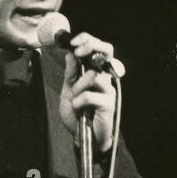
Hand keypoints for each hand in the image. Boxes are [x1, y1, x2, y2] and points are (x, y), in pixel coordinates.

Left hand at [58, 33, 121, 154]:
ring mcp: (108, 90)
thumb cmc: (78, 114)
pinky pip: (89, 96)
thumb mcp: (68, 90)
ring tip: (75, 100)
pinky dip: (79, 103)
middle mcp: (105, 78)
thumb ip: (71, 73)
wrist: (83, 137)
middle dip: (91, 46)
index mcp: (96, 72)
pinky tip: (79, 110)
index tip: (73, 43)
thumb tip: (70, 53)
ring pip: (93, 75)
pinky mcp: (109, 104)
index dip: (88, 40)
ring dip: (78, 87)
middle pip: (107, 50)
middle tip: (78, 52)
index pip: (99, 48)